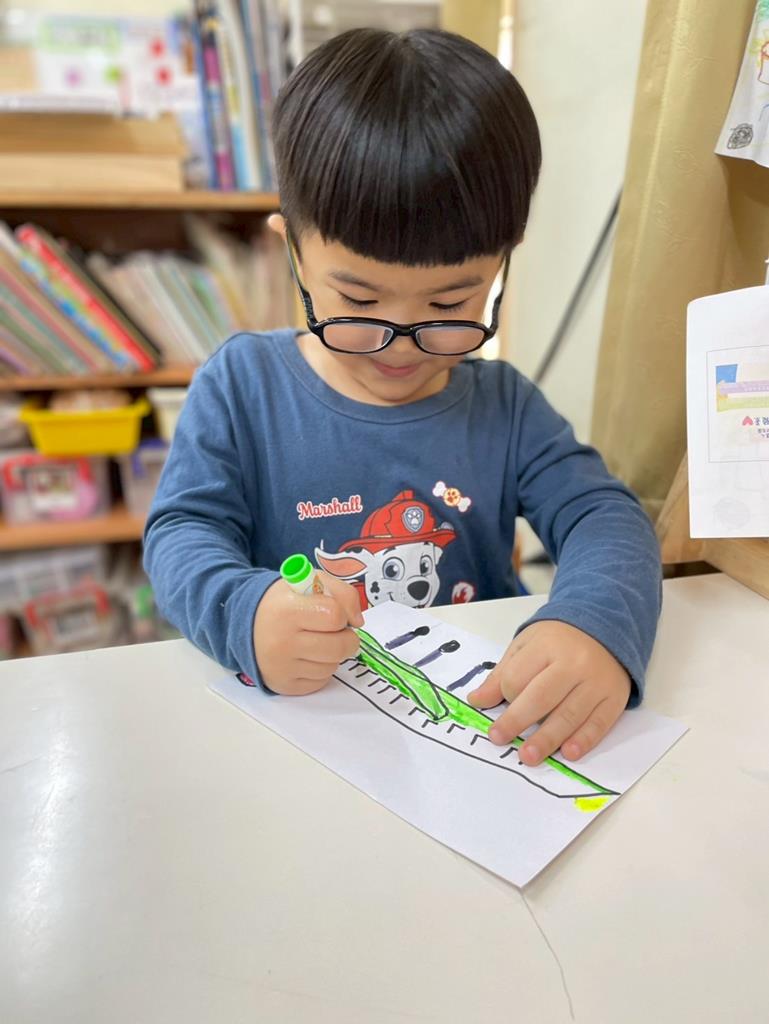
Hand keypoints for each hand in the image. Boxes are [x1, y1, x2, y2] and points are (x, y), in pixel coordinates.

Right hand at [253, 574, 363, 694]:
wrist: (248, 626)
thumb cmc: (285, 603)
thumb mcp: (310, 582)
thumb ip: (342, 593)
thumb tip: (358, 622)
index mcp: (287, 610)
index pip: (334, 616)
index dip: (342, 613)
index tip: (335, 613)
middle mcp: (282, 641)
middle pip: (339, 647)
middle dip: (347, 638)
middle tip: (338, 631)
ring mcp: (282, 667)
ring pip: (332, 666)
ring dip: (333, 654)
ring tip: (317, 641)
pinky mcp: (284, 686)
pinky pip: (321, 680)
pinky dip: (321, 669)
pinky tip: (308, 656)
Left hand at [467, 621, 630, 764]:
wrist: (607, 629)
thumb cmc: (559, 641)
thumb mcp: (526, 646)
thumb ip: (502, 674)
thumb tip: (476, 701)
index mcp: (547, 646)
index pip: (519, 676)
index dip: (506, 695)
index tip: (500, 705)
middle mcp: (574, 663)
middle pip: (542, 697)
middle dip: (518, 721)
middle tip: (499, 739)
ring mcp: (596, 682)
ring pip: (570, 714)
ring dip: (548, 739)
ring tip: (529, 756)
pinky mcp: (614, 698)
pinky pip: (599, 722)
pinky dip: (584, 740)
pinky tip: (568, 753)